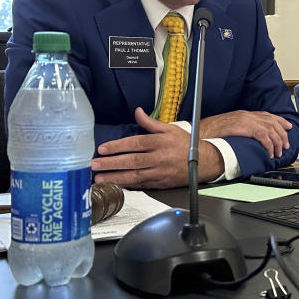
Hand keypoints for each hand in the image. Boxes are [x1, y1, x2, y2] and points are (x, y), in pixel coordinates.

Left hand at [91, 108, 223, 187]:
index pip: (135, 143)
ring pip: (135, 176)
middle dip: (112, 164)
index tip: (102, 149)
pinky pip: (141, 185)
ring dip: (116, 177)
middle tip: (95, 165)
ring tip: (100, 178)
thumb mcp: (170, 129)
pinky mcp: (161, 184)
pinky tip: (116, 185)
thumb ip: (151, 122)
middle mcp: (160, 158)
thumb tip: (138, 112)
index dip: (118, 146)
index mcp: (160, 142)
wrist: (203, 162)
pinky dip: (127, 186)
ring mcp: (160, 172)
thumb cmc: (185, 145)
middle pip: (132, 161)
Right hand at [199, 110, 292, 158]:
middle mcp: (247, 115)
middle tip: (286, 145)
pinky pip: (263, 137)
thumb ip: (241, 129)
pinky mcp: (245, 128)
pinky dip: (269, 146)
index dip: (280, 121)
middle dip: (282, 134)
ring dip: (277, 143)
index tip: (288, 126)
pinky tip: (270, 153)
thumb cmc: (212, 132)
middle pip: (272, 122)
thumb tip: (251, 137)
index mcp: (244, 114)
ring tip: (278, 152)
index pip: (267, 115)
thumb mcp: (230, 127)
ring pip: (270, 130)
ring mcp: (246, 120)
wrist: (201, 132)